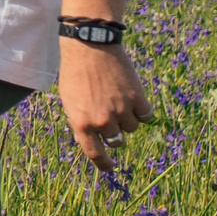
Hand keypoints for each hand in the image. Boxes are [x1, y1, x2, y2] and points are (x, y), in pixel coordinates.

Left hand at [58, 39, 148, 170]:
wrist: (89, 47)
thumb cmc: (75, 73)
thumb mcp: (70, 102)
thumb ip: (82, 122)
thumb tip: (95, 140)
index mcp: (81, 124)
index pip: (95, 153)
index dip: (104, 164)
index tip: (110, 168)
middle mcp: (102, 121)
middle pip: (117, 140)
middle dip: (114, 133)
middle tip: (110, 116)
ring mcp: (121, 110)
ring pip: (132, 128)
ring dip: (128, 119)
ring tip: (117, 99)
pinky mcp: (137, 98)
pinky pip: (146, 116)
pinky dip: (142, 110)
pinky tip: (134, 99)